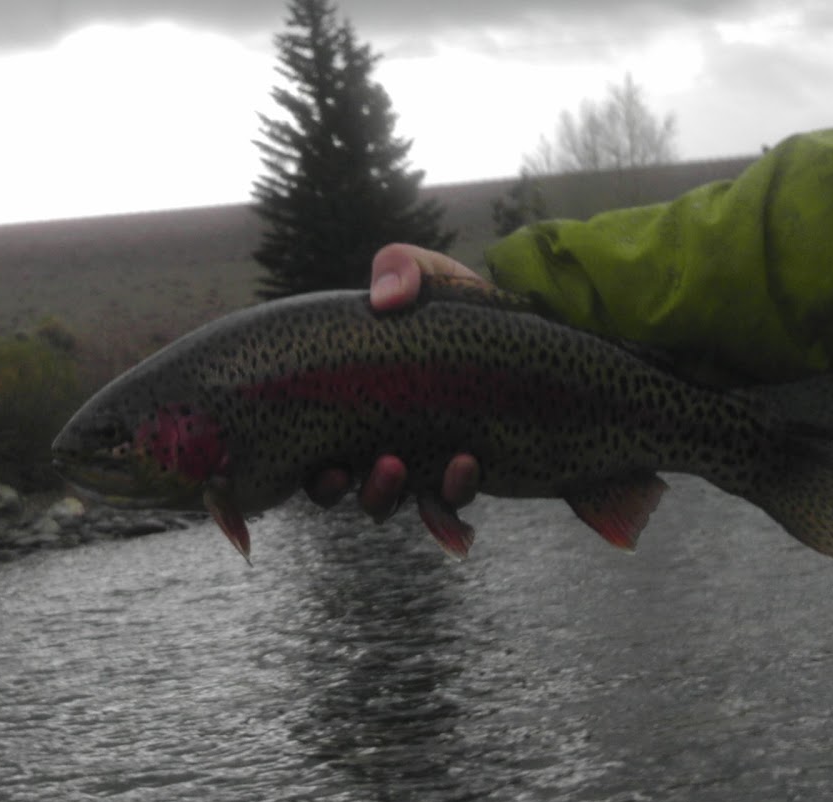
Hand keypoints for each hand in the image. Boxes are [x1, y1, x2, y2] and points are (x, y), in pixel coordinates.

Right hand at [302, 244, 483, 519]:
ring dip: (382, 494)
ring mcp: (419, 458)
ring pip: (386, 501)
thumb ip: (401, 269)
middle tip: (343, 471)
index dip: (304, 463)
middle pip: (337, 485)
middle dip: (330, 486)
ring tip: (397, 466)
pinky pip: (448, 498)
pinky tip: (464, 463)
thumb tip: (385, 300)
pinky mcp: (462, 470)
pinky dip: (452, 490)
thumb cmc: (459, 302)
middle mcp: (376, 435)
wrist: (527, 326)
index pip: (310, 441)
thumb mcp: (429, 275)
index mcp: (352, 396)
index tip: (313, 459)